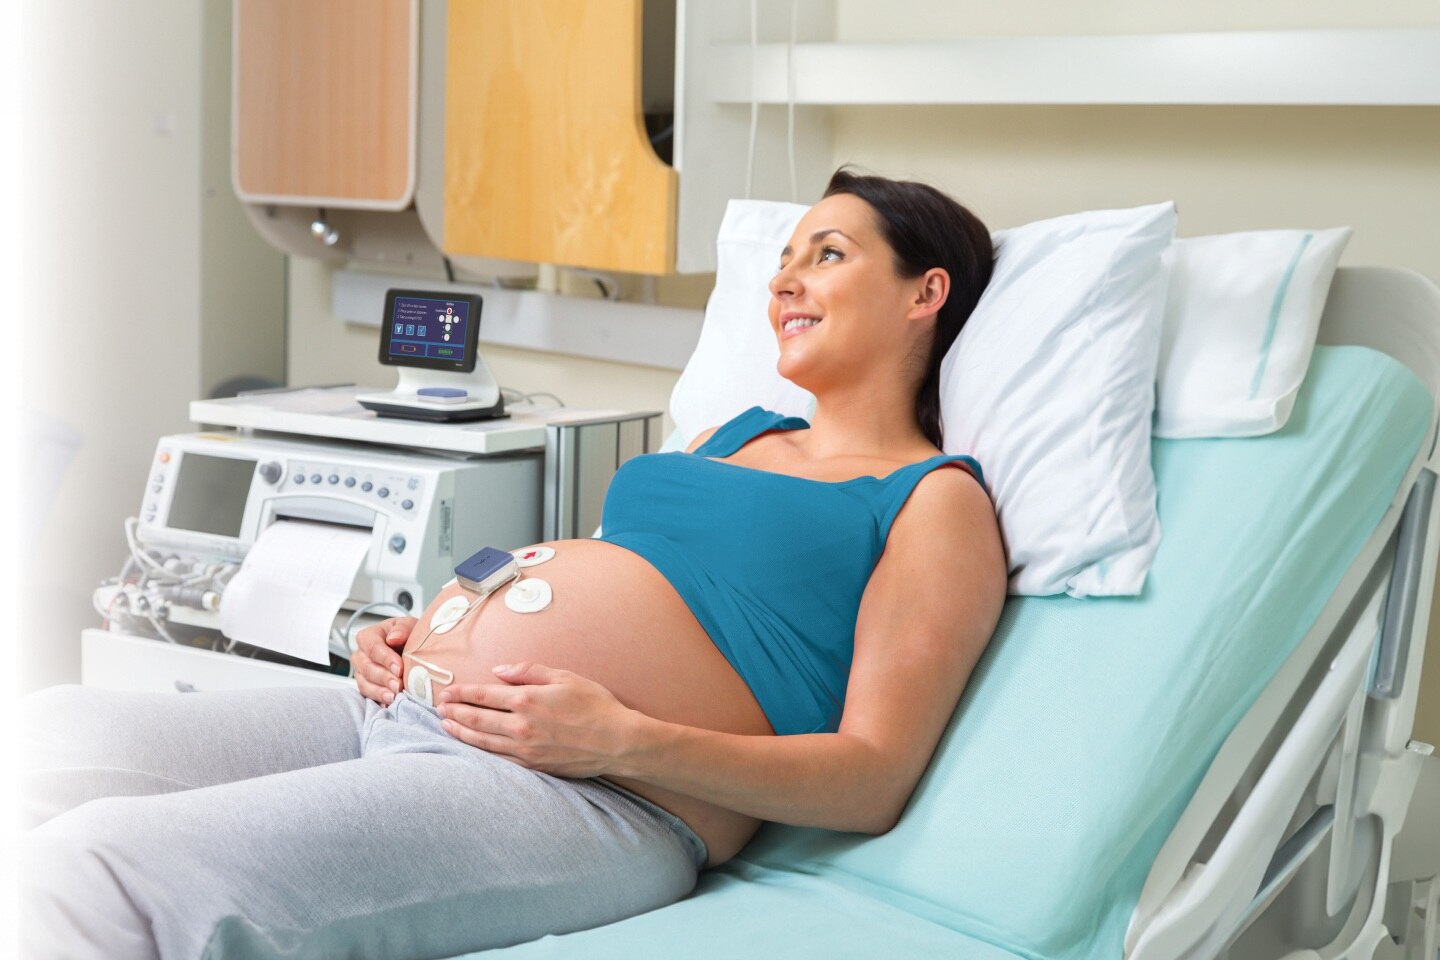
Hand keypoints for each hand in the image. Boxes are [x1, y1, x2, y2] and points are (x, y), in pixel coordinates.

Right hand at [352, 617, 415, 704]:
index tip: (399, 668)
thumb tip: (394, 638)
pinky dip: (379, 700)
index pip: (372, 647)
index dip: (385, 658)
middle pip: (366, 667)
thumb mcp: (409, 626)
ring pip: (365, 683)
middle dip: (383, 677)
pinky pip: (368, 695)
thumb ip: (402, 628)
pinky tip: (390, 703)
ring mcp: (361, 672)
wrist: (411, 649)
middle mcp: (360, 655)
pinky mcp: (367, 687)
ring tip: (394, 696)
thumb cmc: (408, 636)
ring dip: (380, 691)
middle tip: (398, 685)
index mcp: (368, 637)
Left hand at [436, 662, 638, 777]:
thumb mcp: (565, 677)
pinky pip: (497, 758)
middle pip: (476, 718)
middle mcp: (521, 726)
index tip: (447, 691)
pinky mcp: (532, 765)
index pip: (483, 695)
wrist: (617, 742)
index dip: (461, 693)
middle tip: (439, 706)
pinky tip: (471, 746)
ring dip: (460, 732)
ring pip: (481, 741)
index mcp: (527, 699)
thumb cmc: (596, 706)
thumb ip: (528, 671)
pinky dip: (479, 751)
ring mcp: (524, 749)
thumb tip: (499, 670)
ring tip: (445, 725)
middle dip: (454, 711)